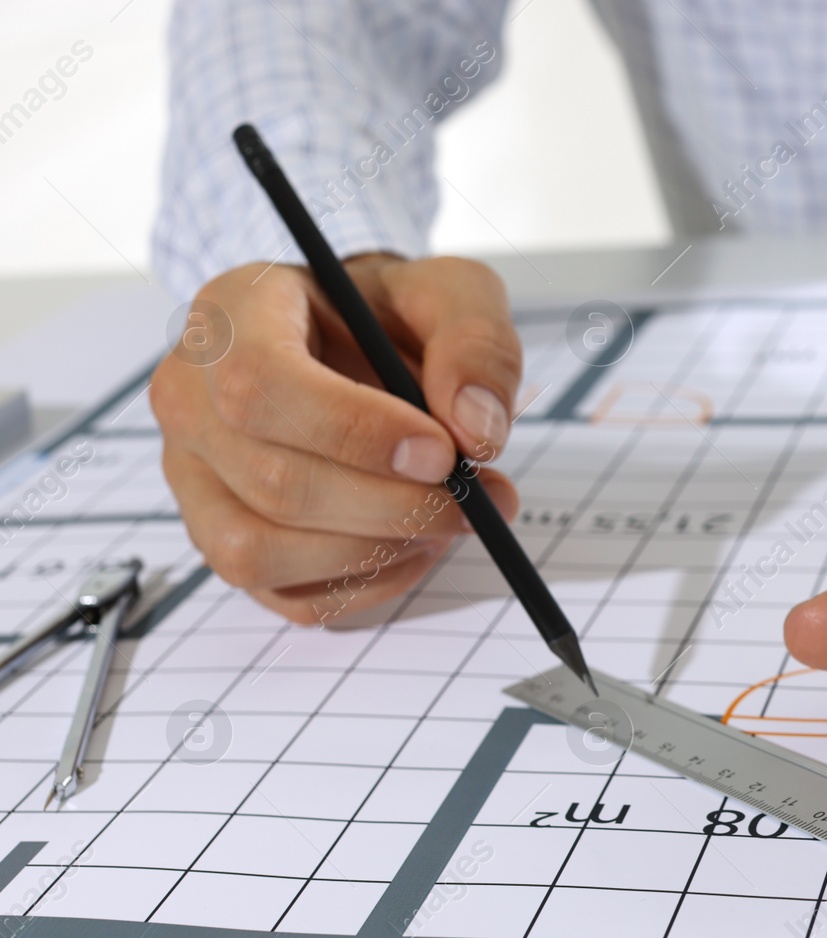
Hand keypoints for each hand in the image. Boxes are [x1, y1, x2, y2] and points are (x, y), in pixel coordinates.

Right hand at [151, 254, 521, 623]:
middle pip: (271, 480)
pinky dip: (364, 585)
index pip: (258, 385)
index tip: (442, 452)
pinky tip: (414, 545)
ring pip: (260, 550)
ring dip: (376, 550)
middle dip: (393, 504)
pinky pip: (283, 594)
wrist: (360, 345)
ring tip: (445, 519)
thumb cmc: (389, 317)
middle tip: (474, 498)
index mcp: (231, 317)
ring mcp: (194, 478)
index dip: (355, 432)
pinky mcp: (222, 539)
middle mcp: (189, 400)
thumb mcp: (451, 294)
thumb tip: (475, 431)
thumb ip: (475, 343)